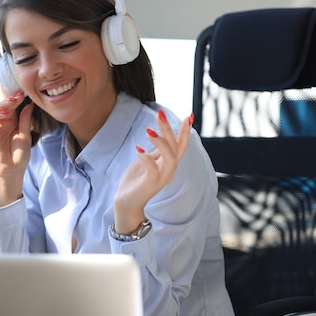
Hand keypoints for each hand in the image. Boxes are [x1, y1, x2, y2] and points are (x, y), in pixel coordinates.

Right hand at [0, 91, 34, 205]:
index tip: (24, 92)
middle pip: (5, 105)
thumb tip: (29, 104)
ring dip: (3, 104)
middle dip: (11, 98)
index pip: (14, 106)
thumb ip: (25, 121)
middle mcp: (5, 122)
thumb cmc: (20, 155)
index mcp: (15, 122)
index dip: (18, 98)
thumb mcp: (26, 136)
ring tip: (12, 102)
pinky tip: (4, 113)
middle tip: (19, 94)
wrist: (12, 170)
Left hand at [113, 110, 193, 233]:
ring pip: (170, 158)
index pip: (181, 145)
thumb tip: (163, 134)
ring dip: (160, 142)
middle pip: (176, 147)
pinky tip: (138, 148)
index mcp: (169, 164)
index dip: (185, 131)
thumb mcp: (148, 160)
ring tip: (148, 130)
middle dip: (169, 129)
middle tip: (160, 113)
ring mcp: (161, 178)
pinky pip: (153, 169)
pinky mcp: (151, 184)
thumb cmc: (136, 180)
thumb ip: (157, 150)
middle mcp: (169, 171)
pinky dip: (146, 157)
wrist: (126, 202)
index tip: (189, 115)